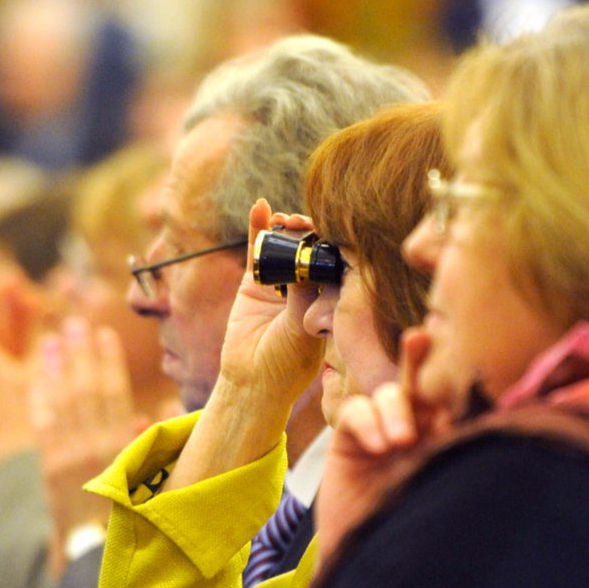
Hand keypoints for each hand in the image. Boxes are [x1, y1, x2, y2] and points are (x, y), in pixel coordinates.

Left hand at [29, 319, 138, 547]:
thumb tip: (162, 403)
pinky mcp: (49, 465)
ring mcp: (69, 455)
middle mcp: (96, 446)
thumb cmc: (131, 513)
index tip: (104, 334)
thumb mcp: (151, 477)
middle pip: (87, 389)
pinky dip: (40, 395)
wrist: (96, 552)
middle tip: (75, 323)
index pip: (115, 393)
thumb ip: (150, 438)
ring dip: (57, 366)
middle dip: (81, 354)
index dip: (109, 361)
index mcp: (124, 446)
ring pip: (63, 400)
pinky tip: (37, 373)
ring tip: (53, 337)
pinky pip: (43, 422)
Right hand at [214, 199, 324, 398]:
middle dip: (310, 230)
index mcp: (331, 298)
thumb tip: (309, 259)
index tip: (331, 228)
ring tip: (285, 218)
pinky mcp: (256, 282)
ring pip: (287, 245)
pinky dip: (259, 227)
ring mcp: (283, 283)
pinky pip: (258, 250)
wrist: (252, 381)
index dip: (334, 241)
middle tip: (303, 222)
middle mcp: (310, 287)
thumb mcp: (303, 328)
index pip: (337, 261)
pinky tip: (260, 206)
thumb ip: (305, 295)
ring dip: (288, 226)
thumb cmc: (287, 364)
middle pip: (313, 247)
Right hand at [317, 329, 451, 566]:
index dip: (459, 377)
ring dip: (396, 409)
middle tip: (422, 338)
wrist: (366, 561)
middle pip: (423, 384)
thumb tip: (503, 431)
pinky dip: (369, 421)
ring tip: (402, 440)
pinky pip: (357, 411)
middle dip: (421, 358)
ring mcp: (382, 431)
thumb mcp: (450, 492)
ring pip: (390, 394)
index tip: (473, 355)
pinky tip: (379, 446)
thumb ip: (466, 458)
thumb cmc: (417, 536)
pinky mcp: (350, 439)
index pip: (456, 400)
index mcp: (449, 440)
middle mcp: (418, 430)